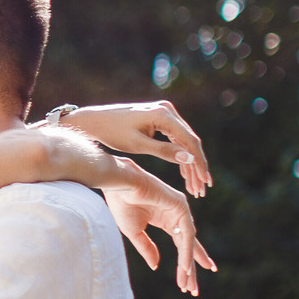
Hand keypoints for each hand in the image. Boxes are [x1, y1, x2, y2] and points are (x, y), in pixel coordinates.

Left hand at [51, 100, 211, 195]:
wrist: (93, 121)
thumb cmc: (112, 133)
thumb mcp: (138, 145)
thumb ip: (164, 151)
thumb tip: (190, 158)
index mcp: (163, 114)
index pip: (189, 141)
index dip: (199, 163)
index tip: (205, 181)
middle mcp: (167, 110)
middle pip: (190, 141)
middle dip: (197, 166)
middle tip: (202, 188)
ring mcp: (164, 112)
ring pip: (184, 141)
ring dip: (190, 163)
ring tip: (195, 186)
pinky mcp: (160, 118)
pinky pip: (175, 138)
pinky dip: (180, 155)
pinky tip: (185, 174)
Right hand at [98, 157, 217, 293]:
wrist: (118, 185)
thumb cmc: (121, 204)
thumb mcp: (134, 233)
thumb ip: (147, 248)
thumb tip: (156, 266)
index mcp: (166, 219)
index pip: (181, 243)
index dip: (185, 262)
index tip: (189, 279)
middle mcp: (176, 214)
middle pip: (188, 245)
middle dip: (192, 267)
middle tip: (195, 289)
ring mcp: (180, 209)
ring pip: (188, 242)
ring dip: (188, 265)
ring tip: (187, 283)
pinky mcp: (180, 206)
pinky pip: (185, 234)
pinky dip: (185, 251)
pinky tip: (184, 266)